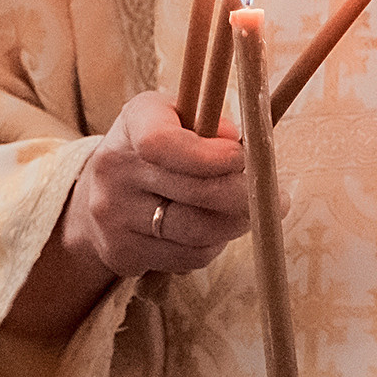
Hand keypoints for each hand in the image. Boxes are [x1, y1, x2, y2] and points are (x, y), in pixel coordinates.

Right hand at [69, 90, 252, 277]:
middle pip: (196, 192)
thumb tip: (237, 142)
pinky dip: (213, 246)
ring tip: (245, 213)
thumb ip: (211, 123)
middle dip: (246, 196)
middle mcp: (114, 168)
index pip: (161, 142)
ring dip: (235, 224)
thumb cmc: (161, 152)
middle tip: (275, 197)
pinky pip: (189, 257)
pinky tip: (213, 232)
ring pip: (199, 232)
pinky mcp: (121, 252)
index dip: (209, 156)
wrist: (102, 194)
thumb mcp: (181, 118)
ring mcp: (114, 214)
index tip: (241, 158)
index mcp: (134, 122)